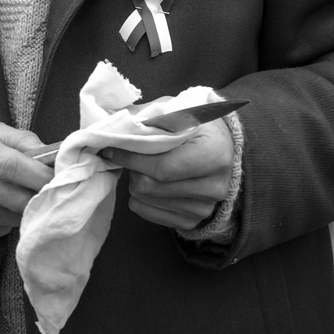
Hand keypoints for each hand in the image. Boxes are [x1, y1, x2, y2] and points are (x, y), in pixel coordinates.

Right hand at [0, 120, 51, 240]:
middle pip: (14, 197)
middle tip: (53, 192)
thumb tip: (51, 155)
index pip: (13, 166)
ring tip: (25, 198)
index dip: (40, 176)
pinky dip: (6, 222)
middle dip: (39, 197)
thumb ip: (20, 140)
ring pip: (8, 218)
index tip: (61, 178)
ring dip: (23, 211)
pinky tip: (2, 208)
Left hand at [101, 120, 234, 231]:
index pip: (162, 167)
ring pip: (144, 199)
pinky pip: (147, 213)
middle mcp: (213, 187)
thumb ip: (148, 116)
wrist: (223, 149)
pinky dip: (140, 197)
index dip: (132, 158)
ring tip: (146, 165)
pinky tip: (150, 181)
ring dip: (135, 181)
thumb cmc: (196, 126)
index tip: (110, 148)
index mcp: (214, 155)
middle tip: (131, 154)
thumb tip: (113, 125)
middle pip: (149, 186)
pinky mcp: (192, 222)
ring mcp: (203, 208)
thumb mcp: (178, 111)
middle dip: (132, 168)